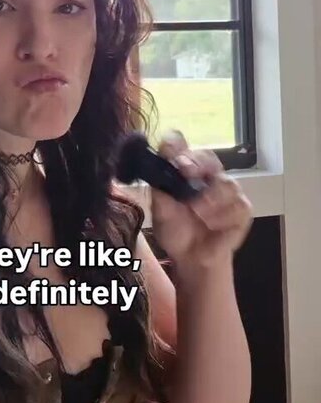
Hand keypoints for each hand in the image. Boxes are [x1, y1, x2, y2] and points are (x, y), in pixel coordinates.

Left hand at [150, 131, 252, 271]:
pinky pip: (239, 206)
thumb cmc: (176, 229)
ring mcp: (228, 191)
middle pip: (208, 156)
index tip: (171, 154)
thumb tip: (160, 163)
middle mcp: (208, 174)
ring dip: (210, 199)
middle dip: (197, 163)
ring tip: (198, 214)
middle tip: (186, 172)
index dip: (176, 145)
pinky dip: (224, 217)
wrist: (191, 258)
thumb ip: (161, 186)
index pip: (180, 144)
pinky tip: (213, 225)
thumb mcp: (160, 209)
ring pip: (227, 182)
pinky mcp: (242, 210)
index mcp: (184, 169)